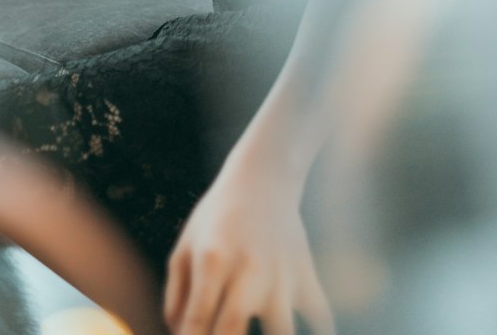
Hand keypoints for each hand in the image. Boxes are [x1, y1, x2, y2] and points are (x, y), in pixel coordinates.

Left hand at [163, 151, 334, 334]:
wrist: (264, 177)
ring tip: (260, 330)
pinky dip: (320, 332)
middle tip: (220, 334)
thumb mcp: (185, 249)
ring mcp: (282, 276)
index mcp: (213, 261)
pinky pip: (321, 319)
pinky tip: (308, 333)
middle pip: (231, 334)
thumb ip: (175, 299)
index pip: (196, 324)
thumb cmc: (217, 218)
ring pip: (282, 334)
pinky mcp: (307, 276)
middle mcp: (249, 270)